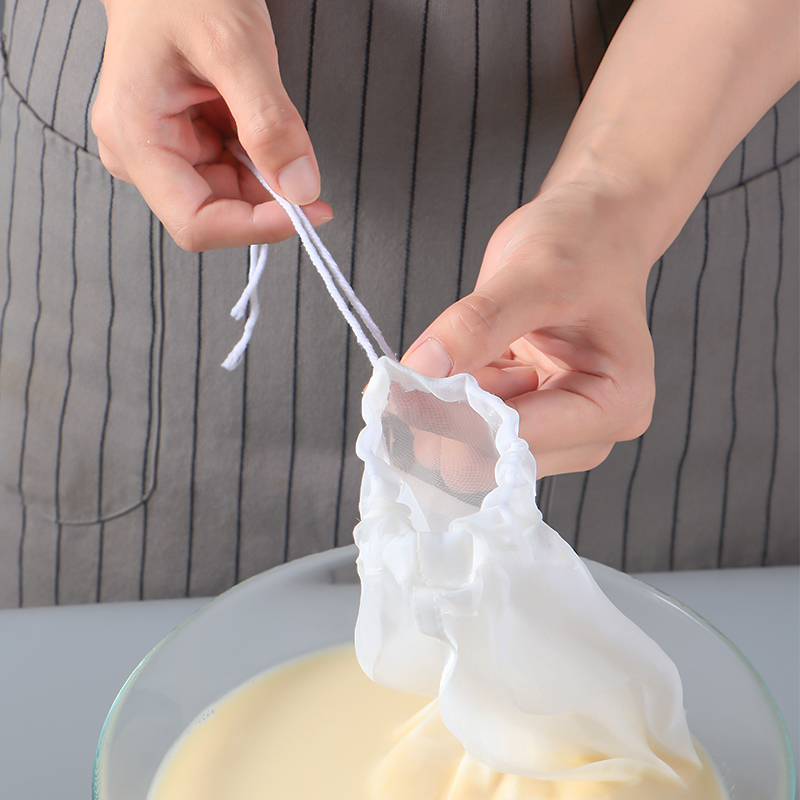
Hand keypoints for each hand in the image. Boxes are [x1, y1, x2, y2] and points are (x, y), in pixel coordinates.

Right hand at [92, 0, 331, 250]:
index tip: (307, 213)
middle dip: (266, 197)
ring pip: (229, 196)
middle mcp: (140, 154)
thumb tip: (300, 188)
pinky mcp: (180, 145)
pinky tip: (257, 119)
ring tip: (266, 115)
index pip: (196, 222)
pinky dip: (259, 158)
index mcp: (135, 136)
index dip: (255, 228)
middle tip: (303, 163)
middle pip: (216, 213)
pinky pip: (230, 172)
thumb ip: (269, 121)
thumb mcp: (235, 45)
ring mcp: (160, 152)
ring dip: (265, 174)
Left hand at [401, 178, 655, 477]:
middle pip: (497, 461)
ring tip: (463, 350)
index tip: (411, 388)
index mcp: (615, 405)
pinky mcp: (527, 414)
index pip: (522, 444)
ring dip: (449, 407)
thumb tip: (421, 370)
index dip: (460, 419)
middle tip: (428, 368)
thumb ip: (477, 325)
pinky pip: (471, 427)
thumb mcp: (535, 274)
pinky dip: (449, 397)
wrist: (592, 226)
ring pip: (476, 450)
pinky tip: (461, 357)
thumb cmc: (583, 243)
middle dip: (452, 418)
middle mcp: (591, 430)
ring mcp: (558, 427)